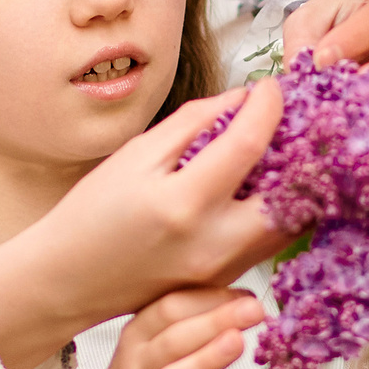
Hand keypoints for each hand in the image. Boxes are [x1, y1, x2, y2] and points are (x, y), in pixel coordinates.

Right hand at [0, 82, 291, 368]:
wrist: (68, 279)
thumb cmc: (92, 215)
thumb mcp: (135, 156)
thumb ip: (193, 123)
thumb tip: (240, 100)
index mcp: (183, 204)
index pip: (248, 144)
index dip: (268, 107)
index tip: (270, 87)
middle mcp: (211, 243)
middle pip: (291, 195)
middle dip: (300, 152)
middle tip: (289, 123)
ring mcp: (222, 269)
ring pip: (288, 224)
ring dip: (294, 183)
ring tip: (277, 150)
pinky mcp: (224, 281)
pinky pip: (268, 242)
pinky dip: (276, 210)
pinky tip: (259, 185)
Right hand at [71, 288, 256, 368]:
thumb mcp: (142, 353)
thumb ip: (177, 326)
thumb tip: (232, 298)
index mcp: (134, 342)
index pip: (168, 309)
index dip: (207, 298)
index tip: (244, 294)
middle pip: (172, 340)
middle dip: (214, 320)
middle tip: (253, 310)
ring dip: (204, 362)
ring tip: (238, 343)